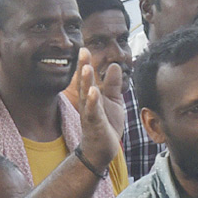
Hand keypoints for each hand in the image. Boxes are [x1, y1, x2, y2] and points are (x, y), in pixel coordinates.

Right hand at [73, 50, 124, 169]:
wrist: (101, 150)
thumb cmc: (106, 124)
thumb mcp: (113, 101)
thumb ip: (112, 84)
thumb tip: (115, 65)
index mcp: (91, 96)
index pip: (88, 77)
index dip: (86, 63)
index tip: (84, 48)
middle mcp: (87, 103)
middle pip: (84, 82)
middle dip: (83, 67)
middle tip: (82, 51)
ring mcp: (89, 114)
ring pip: (86, 95)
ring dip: (85, 82)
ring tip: (85, 68)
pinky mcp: (94, 125)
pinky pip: (93, 112)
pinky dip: (92, 102)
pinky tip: (93, 92)